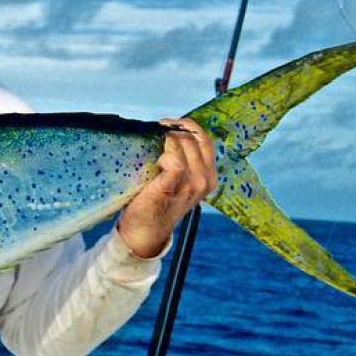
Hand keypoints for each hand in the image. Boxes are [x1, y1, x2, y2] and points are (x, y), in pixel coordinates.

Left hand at [116, 117, 217, 257]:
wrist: (145, 231)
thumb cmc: (157, 201)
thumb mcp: (178, 180)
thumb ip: (182, 160)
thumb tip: (167, 131)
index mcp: (209, 176)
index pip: (204, 139)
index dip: (186, 126)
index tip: (167, 124)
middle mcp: (205, 180)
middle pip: (192, 139)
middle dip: (173, 129)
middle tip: (156, 129)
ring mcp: (191, 185)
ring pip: (184, 145)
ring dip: (166, 139)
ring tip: (152, 142)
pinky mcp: (171, 188)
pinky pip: (174, 163)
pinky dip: (164, 154)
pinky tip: (154, 160)